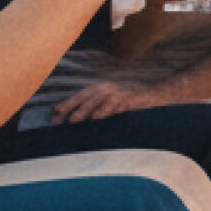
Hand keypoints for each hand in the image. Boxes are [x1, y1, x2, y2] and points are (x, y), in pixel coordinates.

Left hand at [51, 79, 165, 123]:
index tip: (54, 115)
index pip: (80, 96)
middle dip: (72, 109)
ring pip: (100, 102)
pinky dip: (107, 114)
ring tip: (75, 122)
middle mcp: (108, 88)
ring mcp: (119, 94)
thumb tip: (73, 120)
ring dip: (86, 112)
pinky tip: (99, 122)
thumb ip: (94, 109)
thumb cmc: (130, 103)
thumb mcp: (110, 104)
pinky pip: (117, 107)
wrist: (156, 97)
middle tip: (61, 121)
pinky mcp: (131, 100)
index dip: (67, 104)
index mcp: (100, 88)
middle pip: (87, 98)